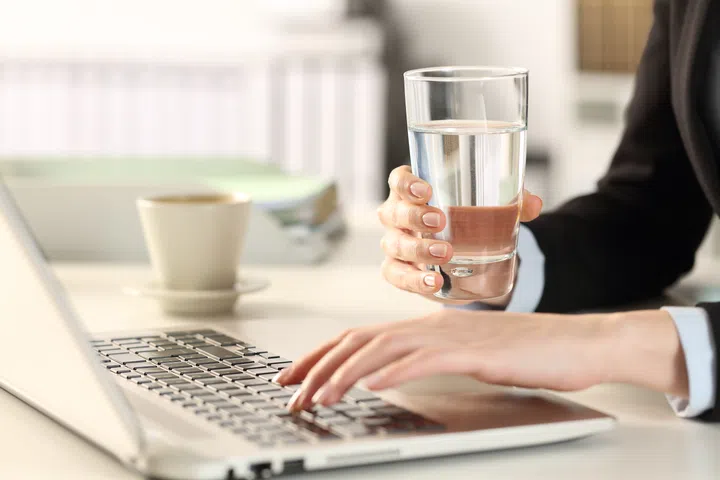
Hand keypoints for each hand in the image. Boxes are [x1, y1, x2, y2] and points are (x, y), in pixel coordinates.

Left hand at [275, 309, 686, 411]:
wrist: (579, 342)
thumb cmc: (528, 352)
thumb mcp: (468, 356)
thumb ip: (433, 359)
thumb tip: (397, 372)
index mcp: (427, 326)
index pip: (361, 336)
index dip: (323, 354)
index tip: (296, 374)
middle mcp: (432, 325)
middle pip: (360, 339)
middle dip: (318, 365)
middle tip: (291, 391)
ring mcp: (451, 336)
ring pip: (383, 349)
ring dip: (345, 373)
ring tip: (318, 396)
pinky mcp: (473, 353)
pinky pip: (423, 361)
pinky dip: (392, 372)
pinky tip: (370, 386)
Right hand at [377, 166, 542, 303]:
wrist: (460, 253)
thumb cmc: (467, 218)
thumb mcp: (489, 204)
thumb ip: (511, 201)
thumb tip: (534, 205)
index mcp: (413, 191)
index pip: (398, 181)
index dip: (406, 184)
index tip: (426, 190)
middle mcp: (398, 215)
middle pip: (394, 212)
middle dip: (414, 217)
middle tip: (439, 221)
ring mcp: (396, 244)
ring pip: (394, 245)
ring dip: (417, 249)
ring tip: (444, 253)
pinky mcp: (400, 270)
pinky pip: (396, 275)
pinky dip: (414, 280)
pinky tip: (434, 283)